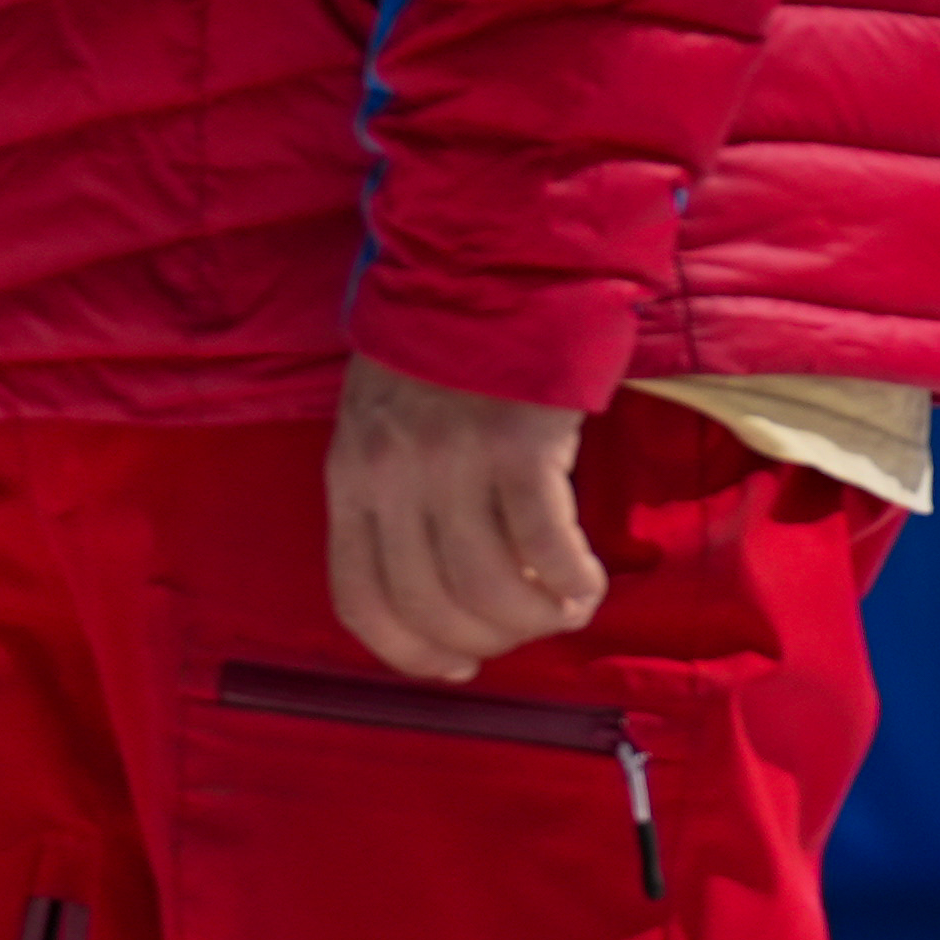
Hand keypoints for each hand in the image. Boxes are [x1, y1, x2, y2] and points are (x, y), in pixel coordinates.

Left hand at [326, 360, 603, 681]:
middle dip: (483, 641)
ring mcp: (453, 464)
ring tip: (565, 610)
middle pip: (430, 605)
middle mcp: (392, 479)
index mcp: (349, 480)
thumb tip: (435, 602)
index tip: (453, 668)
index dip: (408, 651)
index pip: (360, 599)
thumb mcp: (379, 429)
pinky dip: (572, 580)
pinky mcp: (520, 446)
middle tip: (523, 633)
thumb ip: (392, 503)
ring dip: (535, 619)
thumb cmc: (442, 358)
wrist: (492, 271)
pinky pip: (544, 544)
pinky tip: (589, 584)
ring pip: (489, 586)